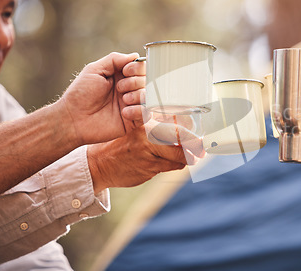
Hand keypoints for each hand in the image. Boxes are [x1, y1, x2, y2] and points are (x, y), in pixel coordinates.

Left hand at [59, 52, 144, 144]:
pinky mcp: (132, 120)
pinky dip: (138, 111)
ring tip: (123, 100)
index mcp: (120, 76)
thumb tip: (136, 55)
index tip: (125, 71)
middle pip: (148, 80)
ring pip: (149, 96)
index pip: (141, 68)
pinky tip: (124, 113)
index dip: (137, 68)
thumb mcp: (94, 70)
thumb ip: (114, 60)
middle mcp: (128, 90)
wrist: (73, 119)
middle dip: (135, 82)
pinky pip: (146, 114)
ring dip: (137, 96)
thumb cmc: (80, 93)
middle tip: (119, 88)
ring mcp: (131, 105)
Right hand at [87, 124, 204, 192]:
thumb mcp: (139, 129)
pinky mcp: (147, 173)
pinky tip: (166, 160)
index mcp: (147, 127)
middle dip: (195, 151)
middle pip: (182, 149)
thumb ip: (160, 126)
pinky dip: (170, 165)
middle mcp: (148, 142)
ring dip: (184, 159)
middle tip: (201, 152)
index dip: (193, 137)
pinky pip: (166, 168)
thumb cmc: (121, 143)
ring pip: (177, 161)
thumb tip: (186, 127)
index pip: (178, 130)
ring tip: (188, 156)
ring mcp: (148, 159)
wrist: (98, 165)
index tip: (202, 139)